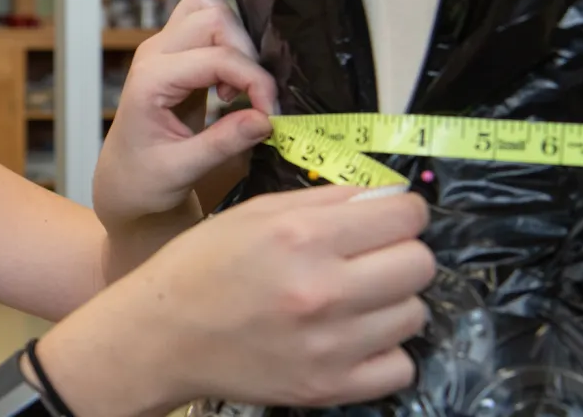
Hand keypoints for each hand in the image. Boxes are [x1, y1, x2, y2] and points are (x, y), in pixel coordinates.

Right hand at [37, 185, 434, 415]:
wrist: (161, 335)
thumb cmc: (203, 265)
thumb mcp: (256, 213)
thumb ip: (326, 201)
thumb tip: (389, 196)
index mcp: (302, 236)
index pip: (407, 216)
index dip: (401, 213)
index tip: (386, 221)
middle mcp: (322, 289)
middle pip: (421, 264)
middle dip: (400, 254)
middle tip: (369, 259)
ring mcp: (329, 345)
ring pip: (414, 314)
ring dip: (391, 303)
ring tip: (352, 301)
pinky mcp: (329, 386)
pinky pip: (401, 366)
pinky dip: (384, 352)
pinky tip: (353, 338)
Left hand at [95, 0, 276, 220]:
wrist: (122, 180)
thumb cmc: (143, 179)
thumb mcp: (182, 170)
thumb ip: (224, 143)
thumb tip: (266, 120)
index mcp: (150, 80)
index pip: (217, 56)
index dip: (254, 81)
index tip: (269, 116)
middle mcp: (154, 53)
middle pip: (213, 16)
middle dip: (245, 54)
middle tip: (248, 100)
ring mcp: (163, 47)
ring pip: (209, 8)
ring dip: (236, 44)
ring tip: (234, 90)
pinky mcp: (176, 51)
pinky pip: (208, 23)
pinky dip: (230, 44)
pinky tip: (227, 86)